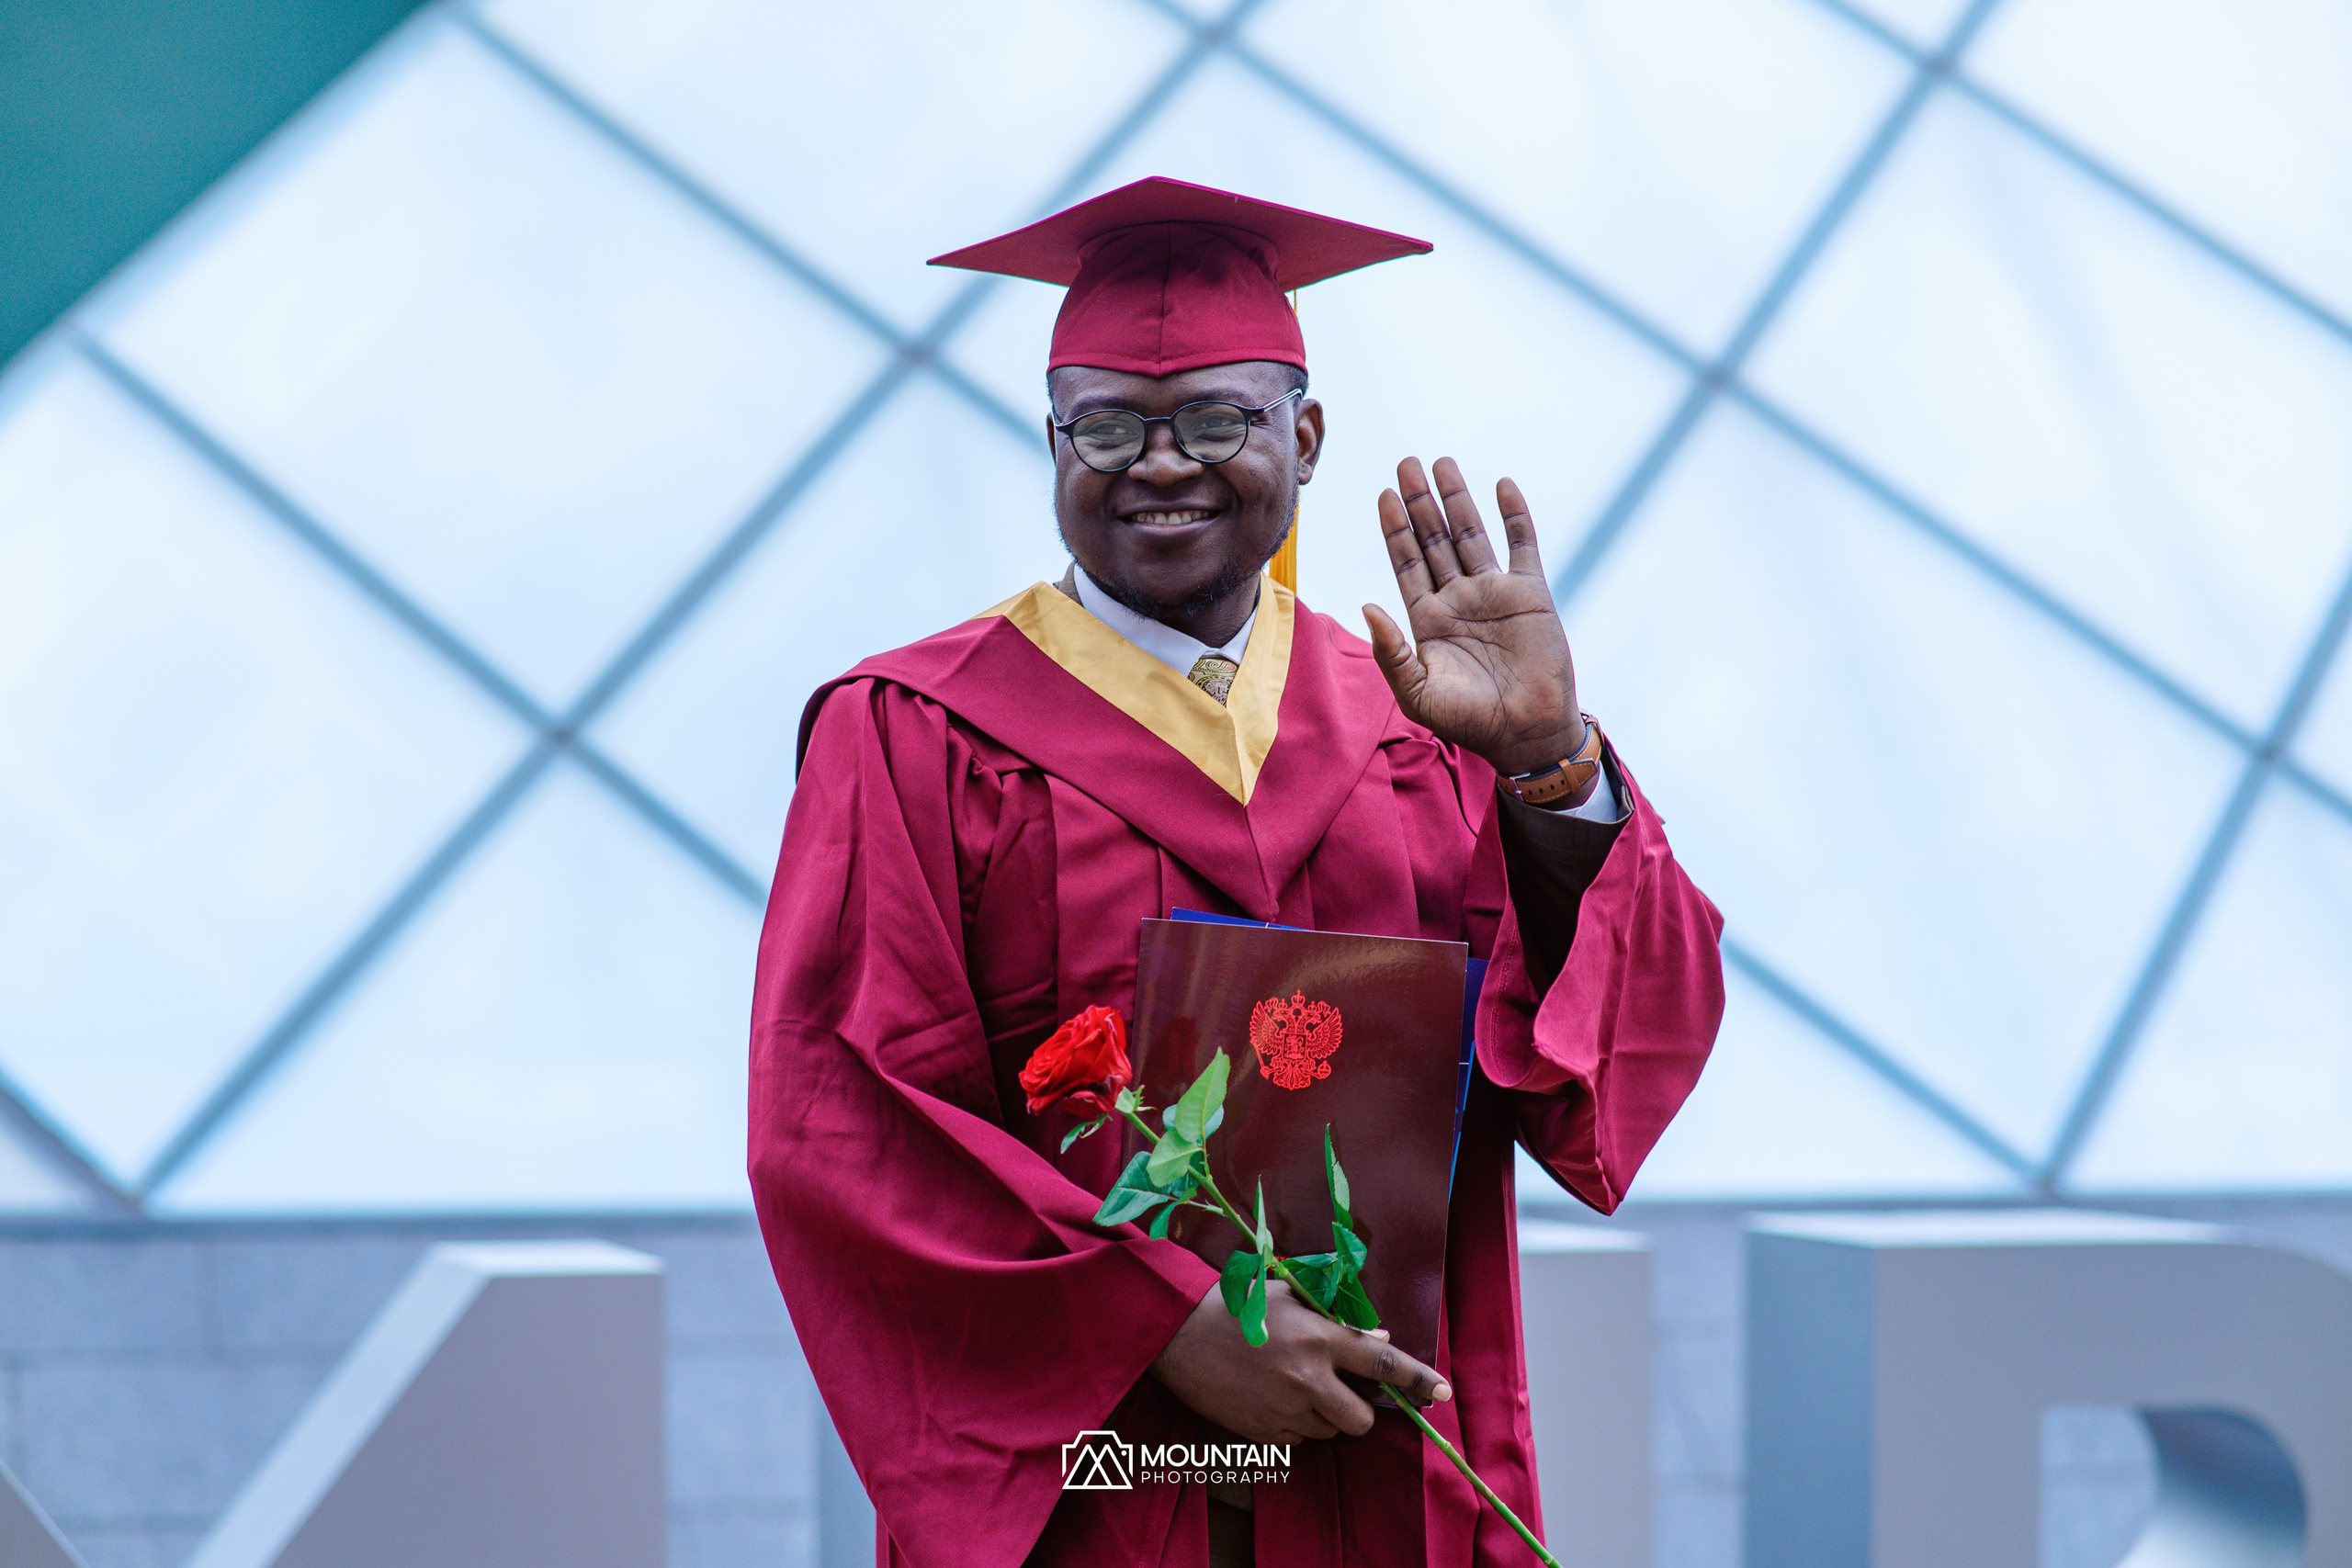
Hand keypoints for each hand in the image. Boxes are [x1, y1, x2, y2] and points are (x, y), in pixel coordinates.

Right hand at [1149, 1281, 1450, 1443]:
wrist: (1177, 1332)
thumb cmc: (1235, 1303)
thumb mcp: (1288, 1297)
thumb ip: (1336, 1320)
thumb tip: (1378, 1339)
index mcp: (1318, 1338)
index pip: (1383, 1362)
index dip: (1418, 1378)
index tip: (1443, 1393)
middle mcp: (1307, 1378)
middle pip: (1360, 1418)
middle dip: (1358, 1408)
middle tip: (1338, 1390)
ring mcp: (1284, 1409)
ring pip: (1330, 1432)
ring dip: (1324, 1416)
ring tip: (1292, 1387)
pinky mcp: (1262, 1432)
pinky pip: (1298, 1441)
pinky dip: (1294, 1426)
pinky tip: (1270, 1399)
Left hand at [1364, 457, 1586, 781]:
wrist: (1526, 732)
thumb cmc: (1469, 721)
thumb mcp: (1417, 693)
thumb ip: (1390, 652)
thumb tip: (1367, 607)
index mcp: (1428, 619)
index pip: (1406, 562)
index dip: (1395, 528)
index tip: (1383, 494)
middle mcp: (1458, 598)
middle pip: (1433, 539)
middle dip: (1419, 502)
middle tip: (1406, 463)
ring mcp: (1495, 592)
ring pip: (1471, 533)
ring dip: (1457, 499)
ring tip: (1442, 463)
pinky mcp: (1531, 593)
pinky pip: (1522, 544)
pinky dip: (1514, 515)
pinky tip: (1501, 485)